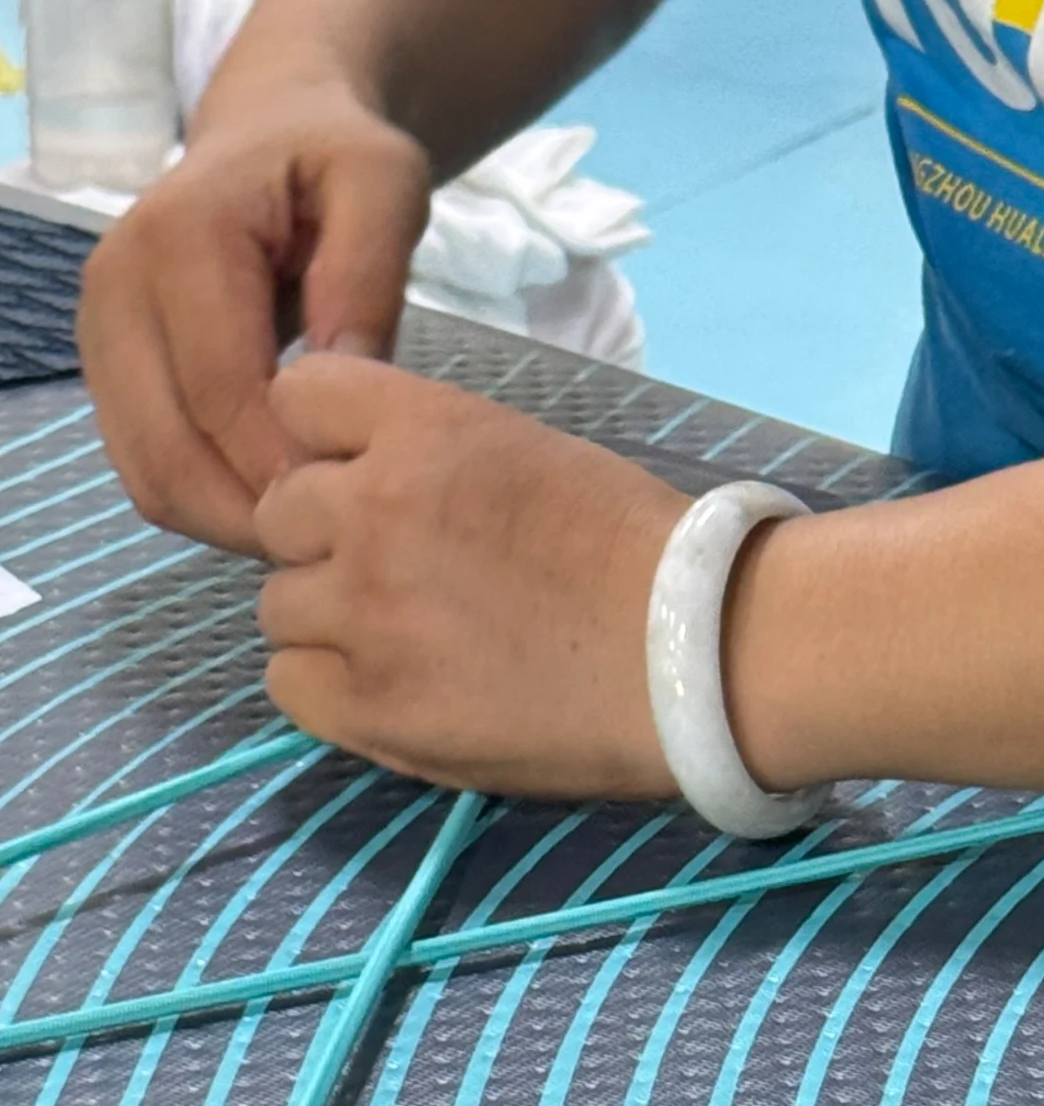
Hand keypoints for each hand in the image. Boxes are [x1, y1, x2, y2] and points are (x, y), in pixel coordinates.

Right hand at [77, 78, 431, 553]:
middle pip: (169, 450)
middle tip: (341, 540)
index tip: (359, 503)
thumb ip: (367, 271)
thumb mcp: (384, 183)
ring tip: (313, 528)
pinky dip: (207, 502)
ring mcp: (98, 332)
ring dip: (227, 521)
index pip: (222, 392)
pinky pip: (145, 467)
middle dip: (254, 513)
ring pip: (148, 475)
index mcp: (180, 238)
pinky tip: (276, 501)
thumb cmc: (336, 158)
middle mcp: (115, 286)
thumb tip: (345, 375)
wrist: (273, 132)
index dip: (286, 465)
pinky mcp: (107, 368)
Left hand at [256, 355, 687, 794]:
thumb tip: (352, 478)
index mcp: (424, 431)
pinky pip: (289, 684)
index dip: (324, 442)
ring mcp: (364, 614)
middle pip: (279, 513)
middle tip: (405, 573)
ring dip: (330, 619)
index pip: (296, 398)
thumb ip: (426, 456)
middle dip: (328, 539)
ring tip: (412, 638)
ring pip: (278, 606)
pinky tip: (398, 685)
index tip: (361, 474)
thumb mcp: (526, 452)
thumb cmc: (639, 551)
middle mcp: (374, 511)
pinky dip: (332, 686)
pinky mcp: (372, 706)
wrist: (702, 655)